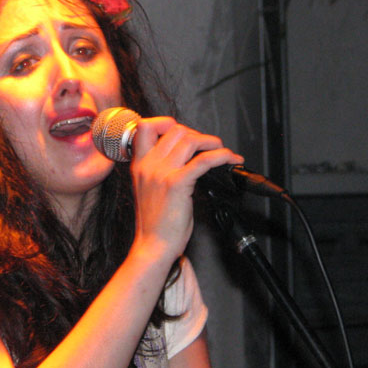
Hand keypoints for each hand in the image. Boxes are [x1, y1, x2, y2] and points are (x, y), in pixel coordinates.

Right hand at [128, 117, 243, 261]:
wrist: (153, 244)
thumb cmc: (155, 222)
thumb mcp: (149, 188)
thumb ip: (159, 169)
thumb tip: (183, 155)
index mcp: (138, 164)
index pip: (144, 126)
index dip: (166, 122)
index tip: (182, 132)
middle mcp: (147, 165)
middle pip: (174, 129)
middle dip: (196, 134)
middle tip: (208, 146)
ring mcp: (161, 173)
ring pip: (189, 139)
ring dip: (211, 142)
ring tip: (221, 151)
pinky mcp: (176, 184)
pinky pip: (203, 160)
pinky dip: (221, 156)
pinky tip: (229, 159)